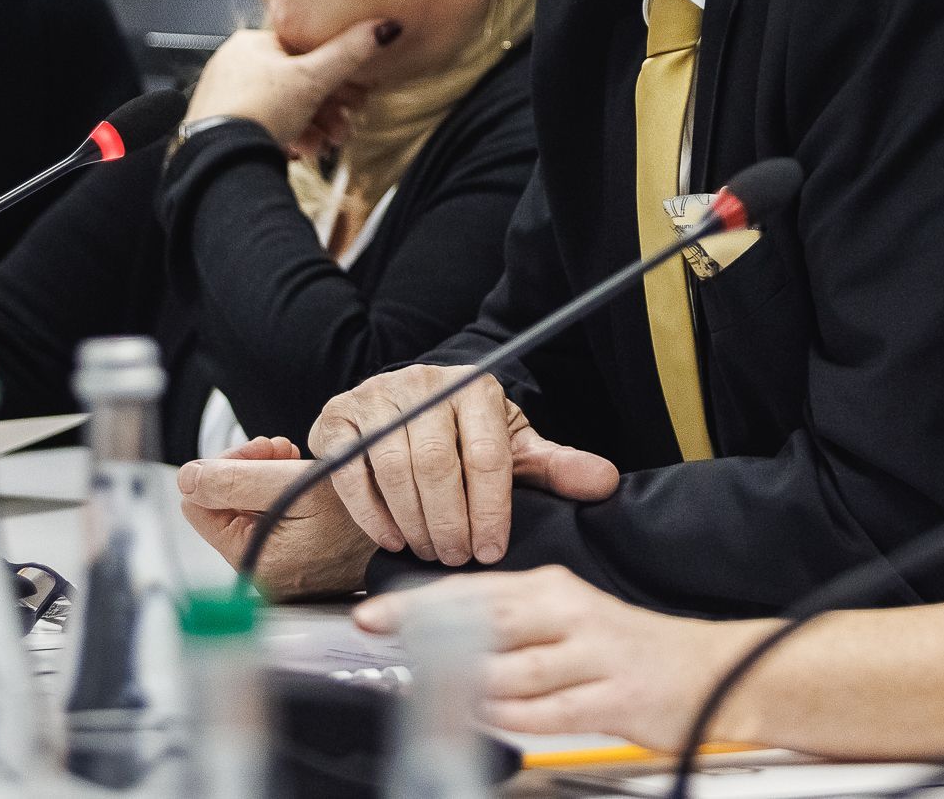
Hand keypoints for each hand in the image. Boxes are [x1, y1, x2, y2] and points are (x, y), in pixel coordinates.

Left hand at [177, 438, 380, 598]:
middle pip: (220, 504)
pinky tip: (304, 481)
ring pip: (243, 506)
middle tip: (282, 454)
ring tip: (296, 464)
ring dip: (265, 476)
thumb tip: (187, 478)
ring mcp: (275, 568)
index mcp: (252, 560)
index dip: (224, 467)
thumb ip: (234, 480)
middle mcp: (260, 573)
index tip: (261, 452)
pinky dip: (280, 493)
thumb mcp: (294, 485)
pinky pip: (266, 518)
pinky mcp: (291, 561)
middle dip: (247, 469)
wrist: (408, 528)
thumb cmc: (365, 513)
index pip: (198, 503)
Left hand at [184, 18, 399, 157]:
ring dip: (314, 129)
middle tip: (344, 126)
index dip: (335, 74)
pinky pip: (266, 127)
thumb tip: (383, 28)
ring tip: (326, 144)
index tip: (354, 94)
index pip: (304, 51)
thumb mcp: (313, 79)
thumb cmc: (256, 112)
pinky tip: (303, 151)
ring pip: (285, 109)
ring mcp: (227, 96)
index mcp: (251, 43)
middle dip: (328, 110)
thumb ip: (349, 53)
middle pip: (298, 85)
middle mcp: (235, 65)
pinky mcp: (224, 125)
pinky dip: (290, 138)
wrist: (221, 160)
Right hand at [308, 365, 619, 567]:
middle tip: (457, 558)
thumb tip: (606, 482)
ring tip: (429, 551)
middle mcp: (424, 384)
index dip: (490, 510)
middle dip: (449, 522)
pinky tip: (391, 538)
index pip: (486, 454)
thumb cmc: (463, 438)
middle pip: (435, 464)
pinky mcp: (338, 418)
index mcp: (474, 388)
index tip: (491, 550)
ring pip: (392, 468)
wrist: (401, 413)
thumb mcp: (512, 449)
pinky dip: (370, 513)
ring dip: (412, 521)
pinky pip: (350, 471)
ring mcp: (376, 397)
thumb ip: (554, 467)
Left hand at [355, 567, 764, 749]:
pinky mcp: (612, 696)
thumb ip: (507, 626)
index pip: (473, 590)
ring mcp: (592, 655)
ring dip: (467, 683)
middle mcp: (570, 614)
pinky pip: (550, 709)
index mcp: (553, 588)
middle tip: (383, 643)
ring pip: (513, 668)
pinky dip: (515, 715)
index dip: (418, 603)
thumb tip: (434, 637)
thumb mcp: (565, 620)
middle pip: (485, 619)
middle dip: (427, 633)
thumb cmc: (625, 650)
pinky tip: (492, 715)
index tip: (372, 615)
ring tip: (435, 693)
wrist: (709, 670)